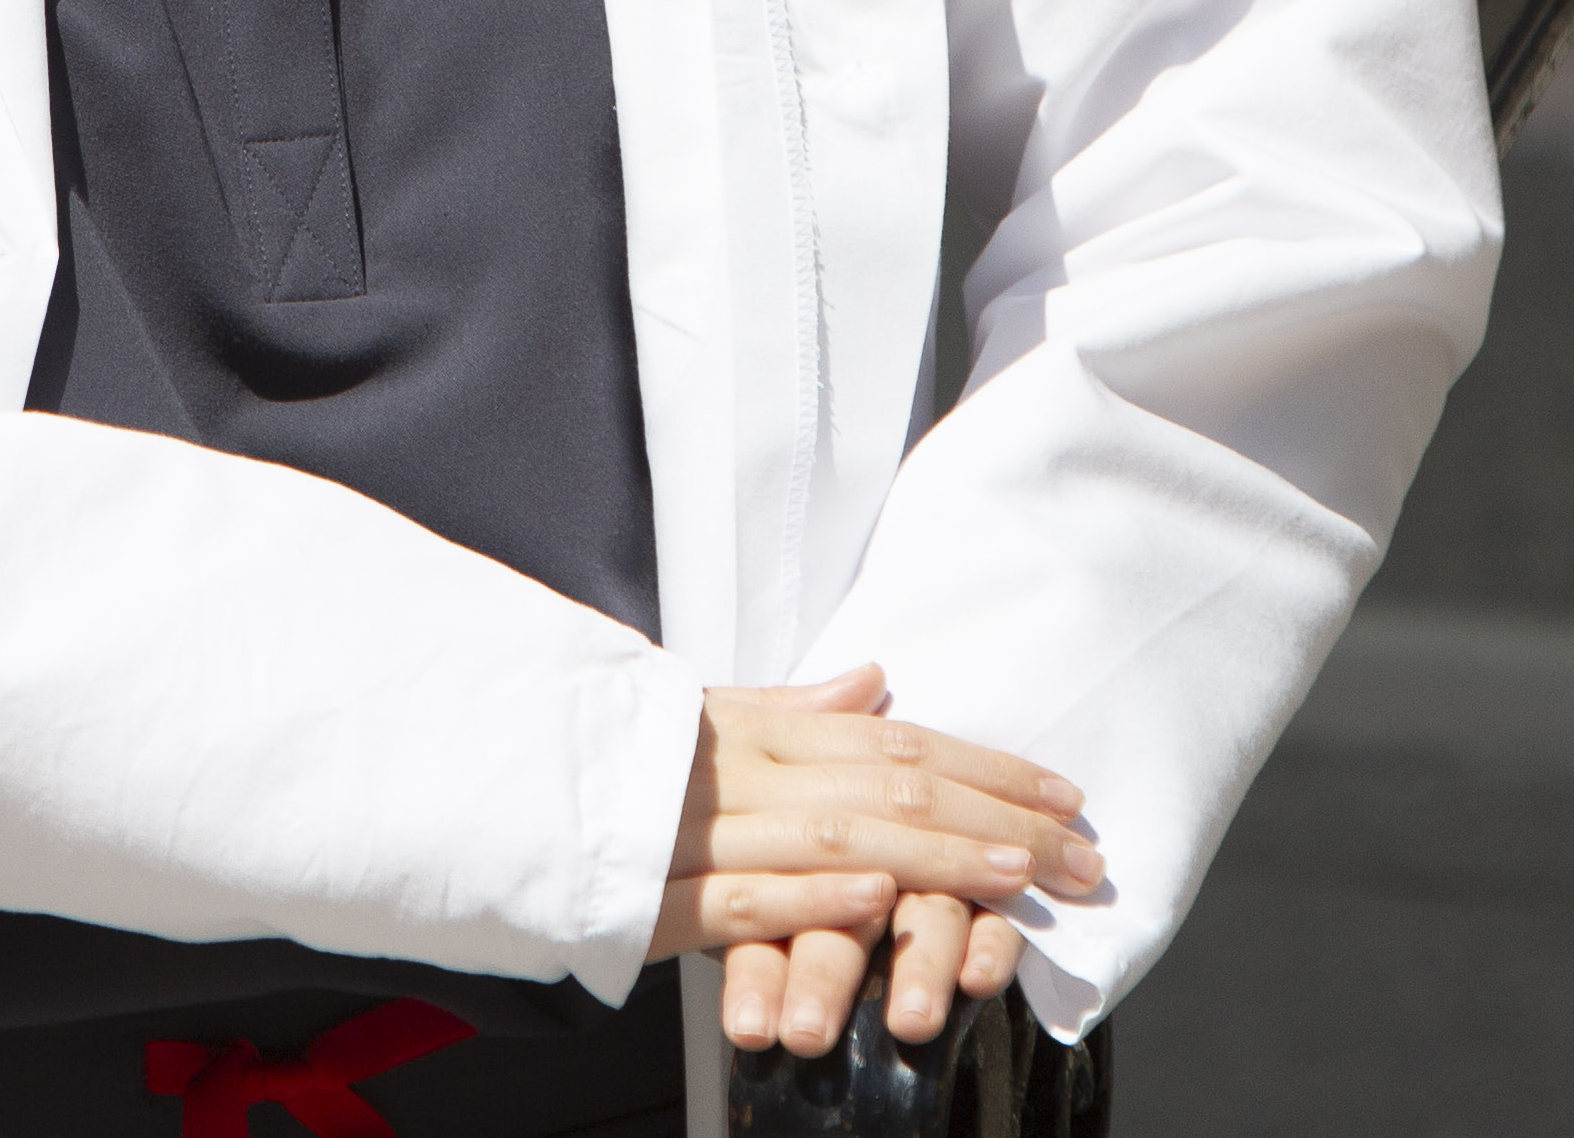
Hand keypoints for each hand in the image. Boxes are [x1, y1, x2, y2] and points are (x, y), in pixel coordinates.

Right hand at [646, 667, 1089, 1057]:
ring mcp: (700, 828)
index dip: (990, 767)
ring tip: (1013, 873)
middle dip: (998, 822)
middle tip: (1080, 856)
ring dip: (935, 855)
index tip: (1066, 796)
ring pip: (836, 833)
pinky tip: (879, 893)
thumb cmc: (609, 757)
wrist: (493, 781)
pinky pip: (744, 893)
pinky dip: (814, 889)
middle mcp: (743, 768)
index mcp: (760, 728)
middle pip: (892, 785)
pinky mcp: (654, 893)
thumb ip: (795, 708)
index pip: (900, 742)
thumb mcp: (708, 718)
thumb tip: (877, 680)